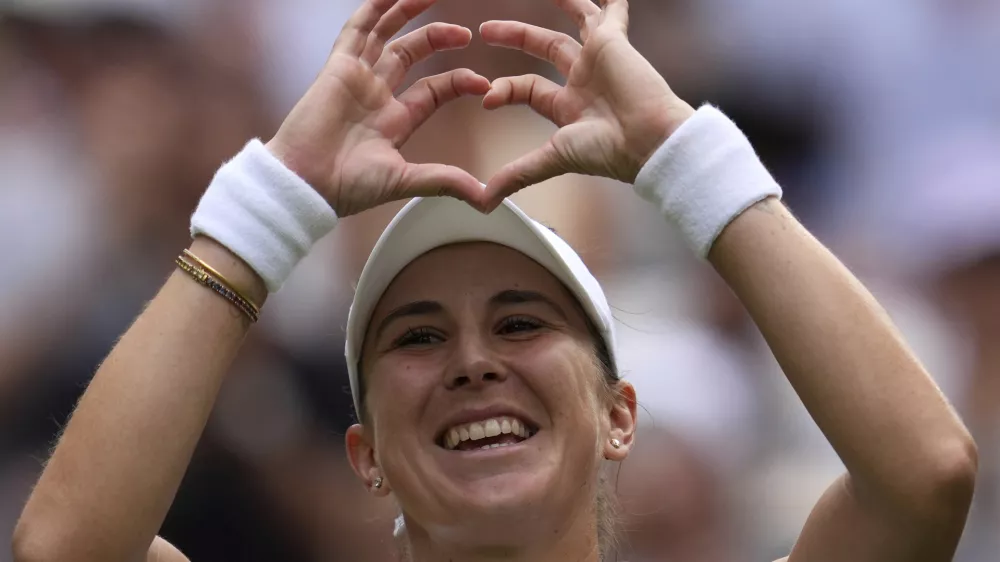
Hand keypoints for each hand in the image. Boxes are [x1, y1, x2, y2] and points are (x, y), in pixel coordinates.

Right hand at [265, 0, 490, 216]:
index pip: (433, 89)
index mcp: (395, 120)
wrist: (305, 183)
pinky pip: (357, 29)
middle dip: (438, 38)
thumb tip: (486, 199)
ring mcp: (357, 78)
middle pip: (410, 52)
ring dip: (407, 11)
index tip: (484, 83)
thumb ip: (445, 181)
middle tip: (465, 33)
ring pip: (385, 33)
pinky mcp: (337, 67)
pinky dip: (374, 8)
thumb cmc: (347, 187)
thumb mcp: (406, 180)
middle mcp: (377, 94)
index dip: (459, 80)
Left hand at [479, 0, 694, 209]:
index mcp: (568, 107)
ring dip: (559, 5)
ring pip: (575, 22)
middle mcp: (584, 80)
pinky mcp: (614, 42)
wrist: (649, 140)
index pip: (527, 87)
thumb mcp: (551, 159)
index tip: (486, 98)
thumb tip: (484, 202)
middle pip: (543, 48)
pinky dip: (609, 2)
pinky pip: (612, 13)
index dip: (504, 90)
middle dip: (514, 37)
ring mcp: (600, 59)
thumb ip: (517, 174)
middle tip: (485, 30)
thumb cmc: (608, 152)